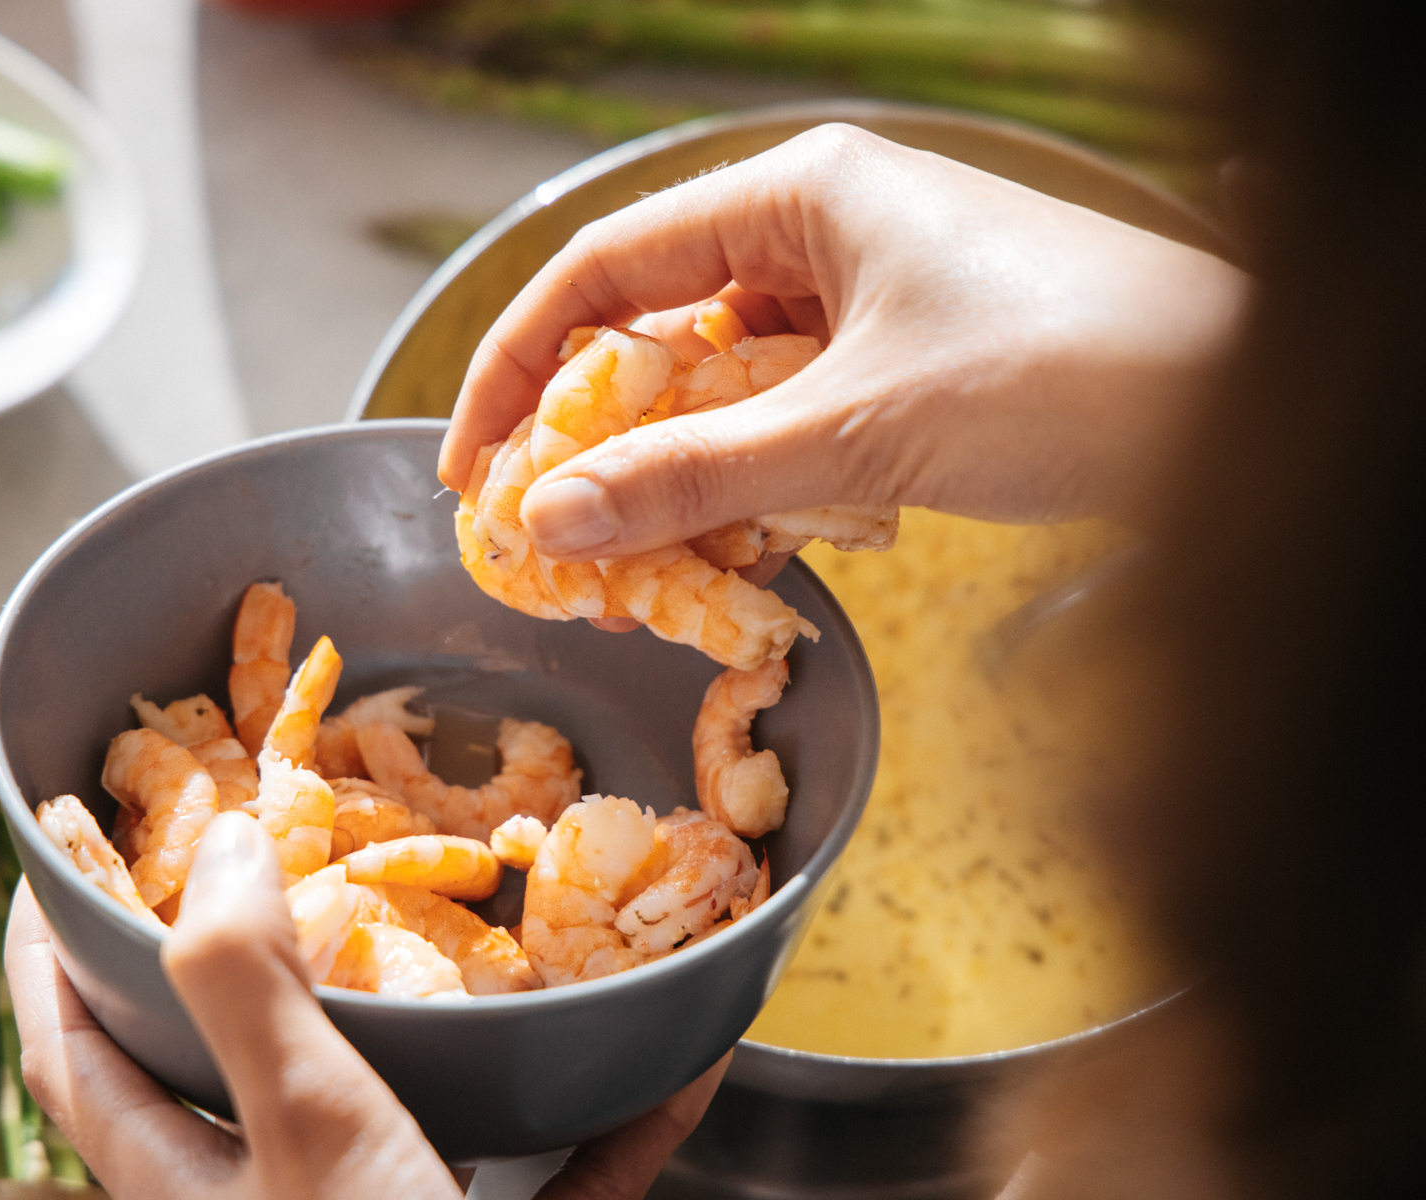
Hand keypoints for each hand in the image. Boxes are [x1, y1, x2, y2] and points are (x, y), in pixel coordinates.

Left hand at [5, 811, 724, 1199]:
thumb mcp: (306, 1134)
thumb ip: (249, 991)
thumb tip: (225, 841)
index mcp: (195, 1183)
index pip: (74, 1052)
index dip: (49, 955)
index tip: (60, 852)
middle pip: (236, 1067)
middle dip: (252, 963)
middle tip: (289, 858)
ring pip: (411, 1109)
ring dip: (448, 1029)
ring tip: (478, 935)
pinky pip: (567, 1174)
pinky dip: (619, 1119)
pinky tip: (682, 1062)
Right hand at [439, 123, 1248, 562]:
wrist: (1239, 411)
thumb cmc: (1065, 374)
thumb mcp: (853, 433)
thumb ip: (693, 475)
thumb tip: (553, 517)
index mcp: (798, 195)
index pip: (605, 270)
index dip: (520, 366)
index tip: (472, 462)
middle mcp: (825, 234)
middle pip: (662, 334)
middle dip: (604, 441)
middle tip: (552, 536)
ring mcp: (870, 302)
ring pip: (730, 393)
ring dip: (687, 479)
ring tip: (644, 566)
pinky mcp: (907, 368)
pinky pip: (797, 426)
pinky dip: (766, 489)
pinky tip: (757, 553)